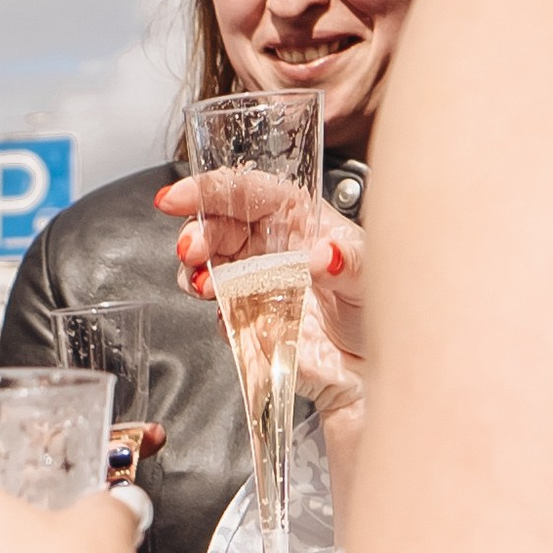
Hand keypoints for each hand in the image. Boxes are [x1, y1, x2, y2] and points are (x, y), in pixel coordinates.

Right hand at [157, 181, 365, 410]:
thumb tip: (324, 255)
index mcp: (295, 216)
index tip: (178, 196)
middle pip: (219, 227)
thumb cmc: (373, 304)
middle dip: (197, 234)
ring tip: (203, 284)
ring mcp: (254, 285)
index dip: (211, 189)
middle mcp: (268, 246)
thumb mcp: (369, 272)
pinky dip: (217, 314)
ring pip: (209, 268)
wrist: (368, 363)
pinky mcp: (248, 323)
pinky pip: (221, 315)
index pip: (247, 191)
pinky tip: (226, 315)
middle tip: (192, 248)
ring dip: (197, 273)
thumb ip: (347, 261)